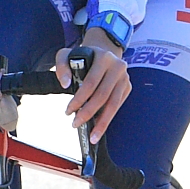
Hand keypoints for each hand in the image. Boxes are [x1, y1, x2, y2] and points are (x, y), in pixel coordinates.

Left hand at [54, 28, 130, 143]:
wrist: (103, 52)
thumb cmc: (82, 56)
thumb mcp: (67, 54)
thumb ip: (62, 66)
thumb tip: (65, 84)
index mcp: (104, 58)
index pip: (90, 82)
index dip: (79, 99)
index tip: (68, 111)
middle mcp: (118, 67)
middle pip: (103, 95)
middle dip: (88, 113)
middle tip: (75, 124)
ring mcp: (125, 78)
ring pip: (114, 104)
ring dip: (102, 122)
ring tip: (93, 136)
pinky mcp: (127, 87)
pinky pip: (117, 106)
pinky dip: (108, 118)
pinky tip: (99, 127)